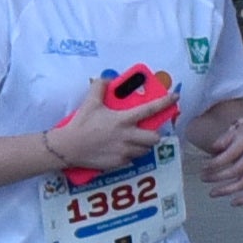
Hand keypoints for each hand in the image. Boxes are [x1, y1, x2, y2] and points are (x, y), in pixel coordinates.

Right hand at [44, 77, 159, 175]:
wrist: (68, 147)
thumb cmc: (80, 124)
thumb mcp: (89, 103)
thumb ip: (99, 88)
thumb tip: (106, 79)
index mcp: (123, 120)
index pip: (150, 109)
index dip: (165, 102)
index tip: (175, 97)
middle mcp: (128, 136)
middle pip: (154, 138)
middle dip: (153, 135)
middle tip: (145, 132)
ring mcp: (124, 151)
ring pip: (144, 150)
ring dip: (142, 145)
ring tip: (132, 142)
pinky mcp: (118, 163)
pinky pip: (131, 159)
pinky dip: (128, 155)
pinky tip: (118, 150)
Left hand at [199, 115, 242, 205]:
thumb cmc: (239, 136)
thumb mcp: (231, 133)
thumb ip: (222, 141)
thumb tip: (214, 148)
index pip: (229, 156)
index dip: (215, 164)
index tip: (203, 167)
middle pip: (236, 171)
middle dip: (217, 177)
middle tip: (202, 178)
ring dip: (227, 190)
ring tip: (211, 193)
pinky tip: (233, 203)